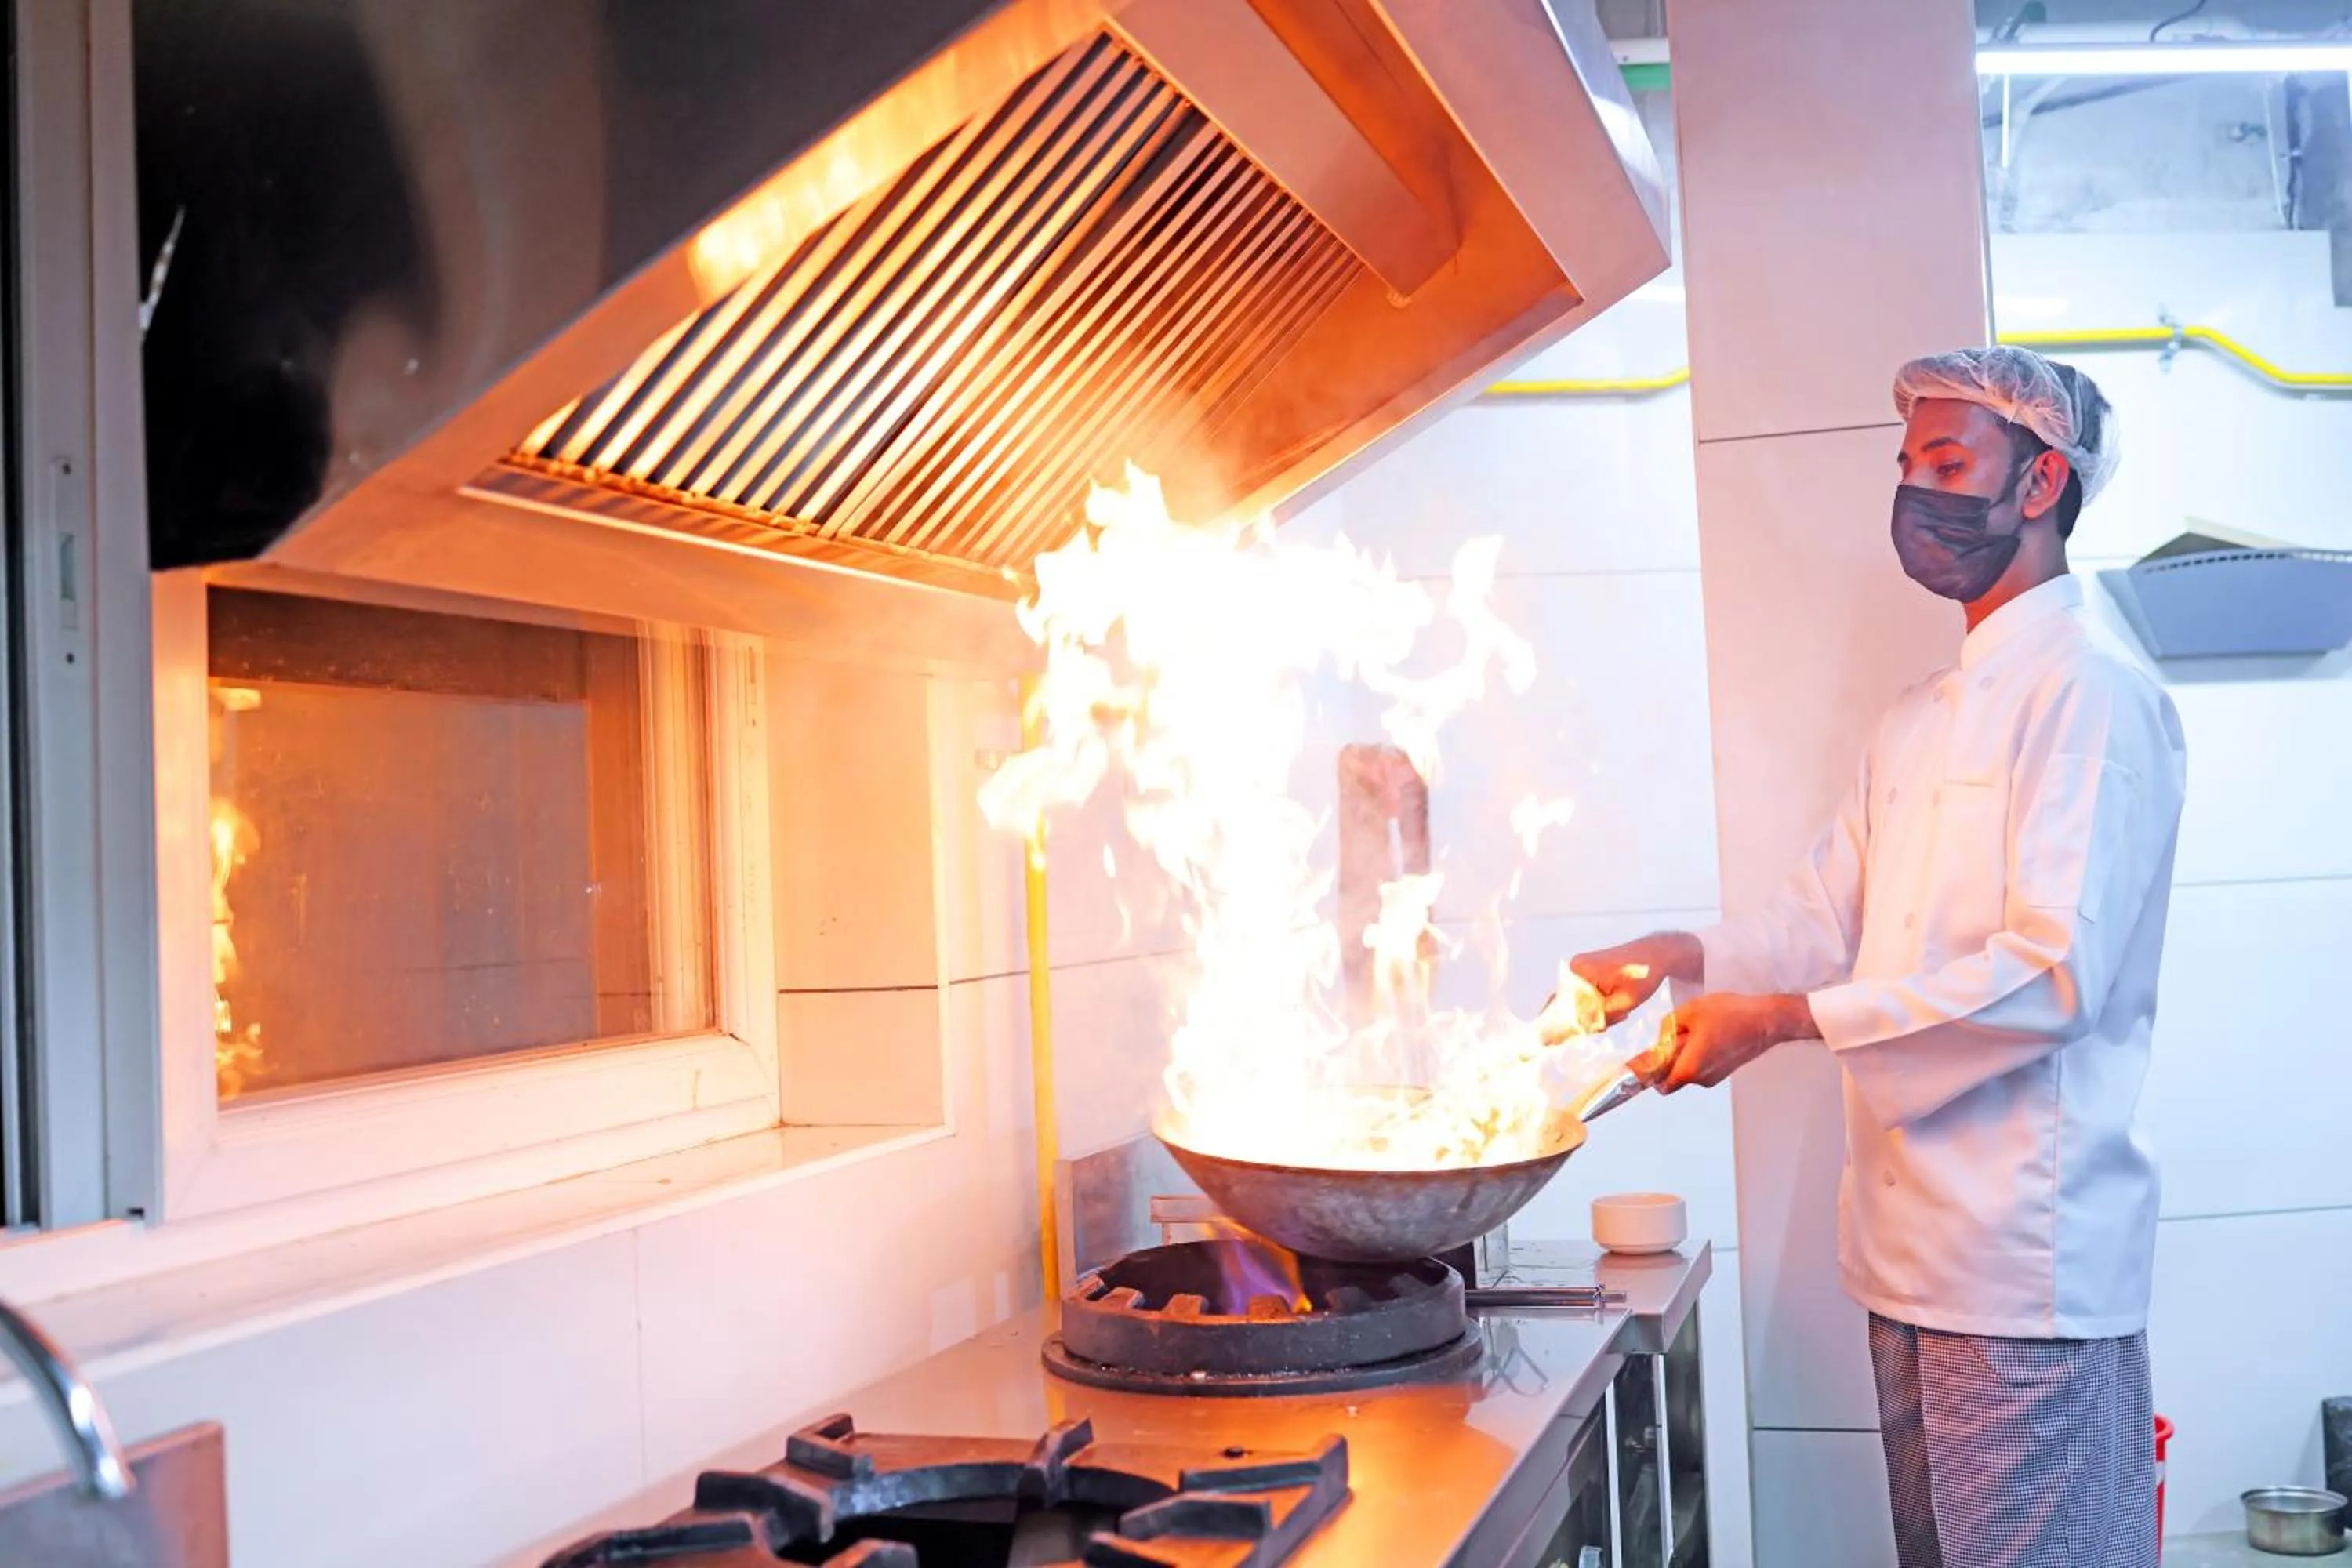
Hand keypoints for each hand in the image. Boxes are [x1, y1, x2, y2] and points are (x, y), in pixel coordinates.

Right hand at [1569, 932, 1701, 1025]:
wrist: (1656, 954)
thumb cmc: (1644, 974)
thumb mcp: (1624, 1001)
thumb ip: (1599, 1016)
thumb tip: (1580, 1028)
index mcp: (1580, 971)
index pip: (1563, 1004)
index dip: (1565, 1024)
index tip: (1559, 1040)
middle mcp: (1575, 968)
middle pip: (1570, 1004)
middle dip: (1588, 1017)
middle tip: (1609, 1022)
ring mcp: (1581, 968)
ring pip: (1579, 1001)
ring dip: (1596, 1012)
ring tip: (1621, 1012)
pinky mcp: (1588, 971)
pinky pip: (1586, 994)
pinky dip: (1599, 1004)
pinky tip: (1617, 1006)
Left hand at [1630, 992, 1815, 1093]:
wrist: (1767, 1020)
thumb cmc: (1730, 1014)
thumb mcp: (1690, 1012)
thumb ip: (1667, 1027)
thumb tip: (1660, 1039)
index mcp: (1690, 1068)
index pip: (1658, 1084)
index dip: (1646, 1074)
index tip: (1638, 1062)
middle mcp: (1701, 1079)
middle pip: (1671, 1078)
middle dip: (1665, 1061)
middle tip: (1669, 1037)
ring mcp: (1715, 1077)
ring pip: (1686, 1071)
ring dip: (1682, 1056)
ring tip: (1692, 1030)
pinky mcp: (1724, 1070)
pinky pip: (1700, 1067)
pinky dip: (1695, 1055)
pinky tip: (1704, 1034)